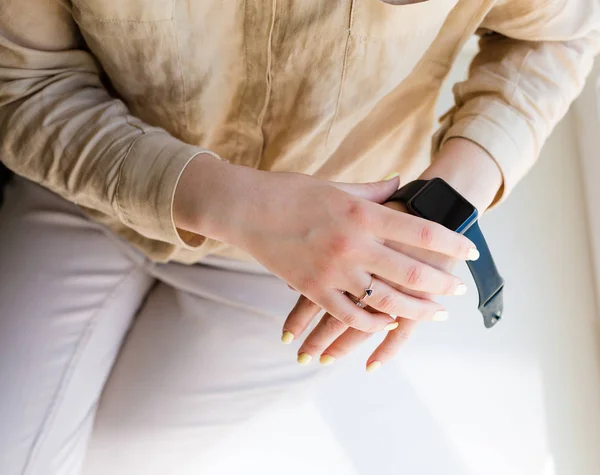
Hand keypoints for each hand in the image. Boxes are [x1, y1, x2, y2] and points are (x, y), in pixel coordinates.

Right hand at [174, 157, 477, 334]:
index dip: (452, 244)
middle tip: (459, 289)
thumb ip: (374, 189)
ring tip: (436, 313)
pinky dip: (372, 322)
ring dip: (416, 309)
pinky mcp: (313, 289)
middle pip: (411, 271)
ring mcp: (333, 270)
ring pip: (385, 299)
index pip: (421, 231)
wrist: (244, 208)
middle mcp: (353, 244)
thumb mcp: (336, 185)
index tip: (470, 253)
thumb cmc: (290, 191)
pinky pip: (350, 314)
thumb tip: (401, 183)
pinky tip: (388, 322)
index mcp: (362, 212)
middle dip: (442, 282)